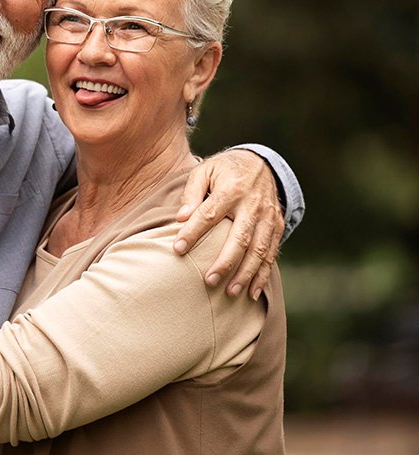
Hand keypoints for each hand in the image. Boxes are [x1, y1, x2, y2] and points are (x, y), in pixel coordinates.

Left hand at [173, 150, 283, 299]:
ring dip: (245, 273)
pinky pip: (271, 253)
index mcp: (232, 188)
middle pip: (240, 237)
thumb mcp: (205, 171)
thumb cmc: (224, 170)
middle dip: (225, 261)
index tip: (178, 249)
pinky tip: (251, 292)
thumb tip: (180, 218)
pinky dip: (263, 274)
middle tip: (209, 281)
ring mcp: (268, 216)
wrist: (260, 162)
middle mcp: (253, 204)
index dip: (193, 232)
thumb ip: (192, 193)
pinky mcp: (277, 225)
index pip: (210, 214)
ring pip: (259, 250)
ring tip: (230, 292)